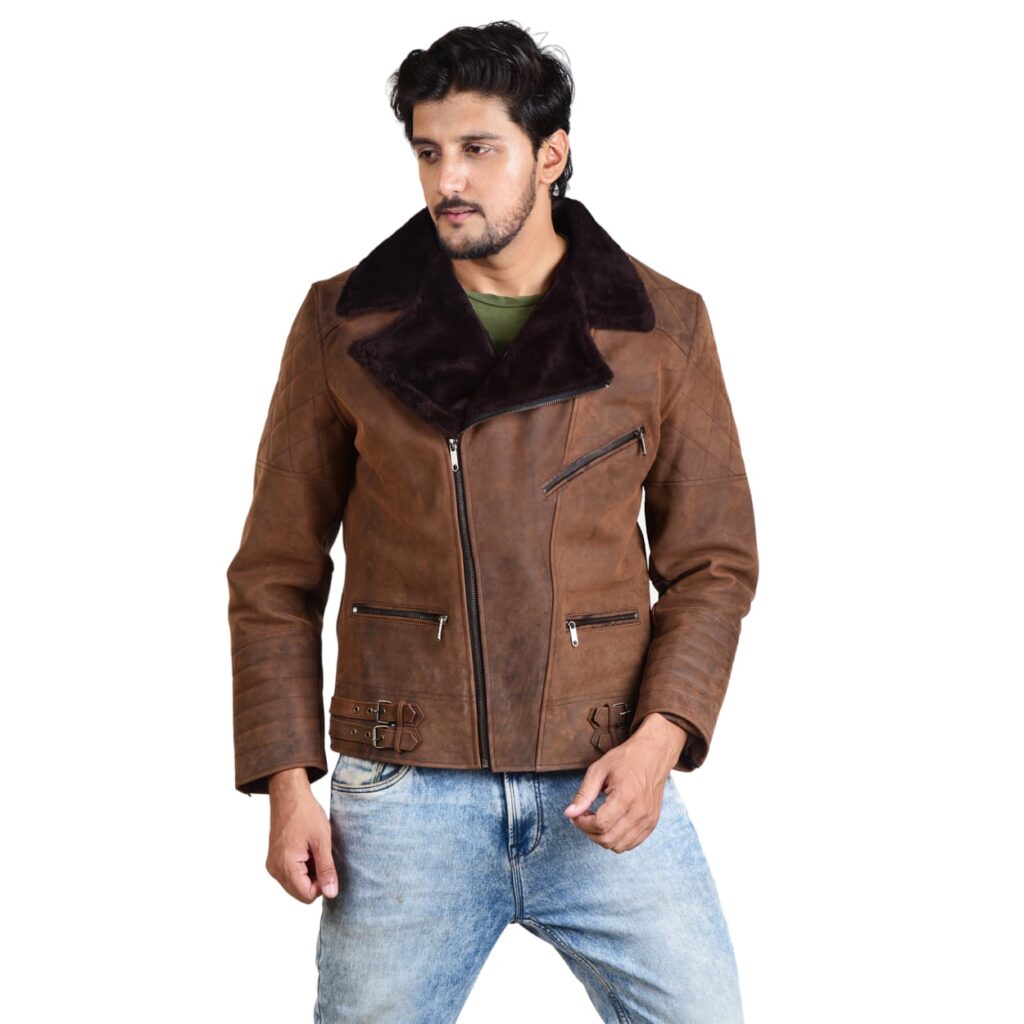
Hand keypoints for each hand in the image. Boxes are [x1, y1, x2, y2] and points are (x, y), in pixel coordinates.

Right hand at [265, 767, 337, 902]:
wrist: (289, 795)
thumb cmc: (305, 813)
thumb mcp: (322, 841)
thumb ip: (326, 869)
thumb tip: (331, 894)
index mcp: (286, 866)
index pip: (306, 896)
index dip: (322, 885)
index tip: (327, 865)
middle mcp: (275, 869)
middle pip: (300, 892)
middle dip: (314, 879)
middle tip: (320, 855)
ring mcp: (273, 865)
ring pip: (295, 884)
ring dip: (308, 873)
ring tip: (313, 851)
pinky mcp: (274, 859)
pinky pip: (290, 874)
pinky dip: (301, 867)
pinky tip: (306, 849)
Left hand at [563, 714, 687, 852]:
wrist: (653, 755)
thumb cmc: (626, 759)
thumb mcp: (599, 770)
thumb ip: (584, 794)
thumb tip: (569, 813)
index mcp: (626, 797)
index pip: (600, 824)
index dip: (582, 823)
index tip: (576, 815)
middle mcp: (640, 812)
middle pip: (608, 839)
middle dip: (589, 832)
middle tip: (583, 817)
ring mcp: (648, 820)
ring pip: (619, 846)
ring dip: (602, 838)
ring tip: (597, 820)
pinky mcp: (652, 824)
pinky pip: (630, 844)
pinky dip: (616, 839)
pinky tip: (610, 823)